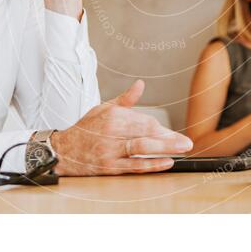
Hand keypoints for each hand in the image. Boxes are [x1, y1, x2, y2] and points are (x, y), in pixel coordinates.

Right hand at [49, 80, 192, 175]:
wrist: (63, 151)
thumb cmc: (86, 129)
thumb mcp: (103, 108)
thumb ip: (125, 99)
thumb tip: (140, 84)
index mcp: (113, 116)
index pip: (143, 120)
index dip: (161, 128)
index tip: (174, 133)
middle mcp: (112, 132)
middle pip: (146, 132)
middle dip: (169, 137)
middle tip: (187, 142)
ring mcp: (110, 151)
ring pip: (141, 148)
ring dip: (164, 149)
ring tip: (181, 150)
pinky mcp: (109, 167)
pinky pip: (133, 166)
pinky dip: (151, 164)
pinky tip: (166, 162)